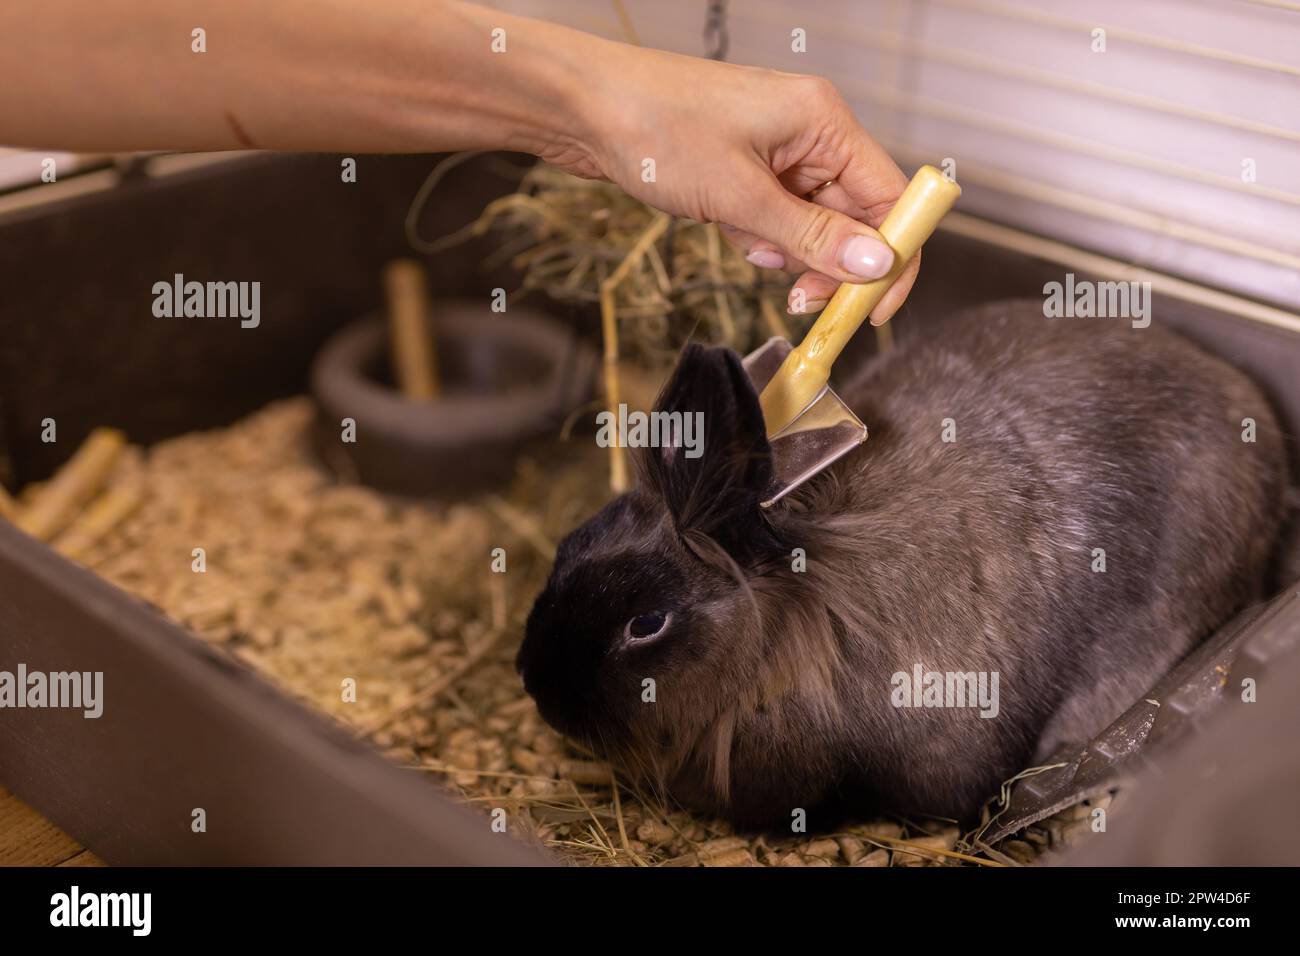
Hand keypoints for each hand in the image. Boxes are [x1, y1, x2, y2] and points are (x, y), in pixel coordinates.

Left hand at [548, 48, 918, 322]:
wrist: (584, 109)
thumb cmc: (656, 129)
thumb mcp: (739, 196)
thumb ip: (811, 236)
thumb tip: (877, 266)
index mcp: (824, 121)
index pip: (890, 198)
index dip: (891, 258)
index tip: (871, 311)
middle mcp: (810, 132)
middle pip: (853, 218)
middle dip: (826, 263)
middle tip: (797, 299)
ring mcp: (778, 151)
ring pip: (810, 226)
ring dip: (782, 249)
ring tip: (739, 237)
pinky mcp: (747, 169)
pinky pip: (774, 219)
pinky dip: (754, 235)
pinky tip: (721, 223)